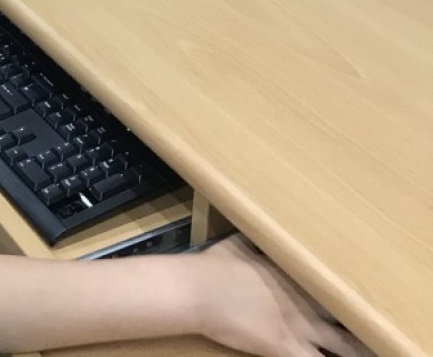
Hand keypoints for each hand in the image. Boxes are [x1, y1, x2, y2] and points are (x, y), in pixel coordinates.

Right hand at [196, 236, 373, 356]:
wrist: (200, 289)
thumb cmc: (216, 264)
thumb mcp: (239, 243)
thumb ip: (259, 242)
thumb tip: (263, 229)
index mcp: (296, 272)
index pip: (334, 282)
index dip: (348, 290)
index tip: (361, 292)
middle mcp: (306, 299)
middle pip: (348, 314)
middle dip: (363, 322)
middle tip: (375, 326)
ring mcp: (300, 326)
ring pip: (345, 345)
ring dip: (359, 349)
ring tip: (371, 349)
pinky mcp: (286, 348)